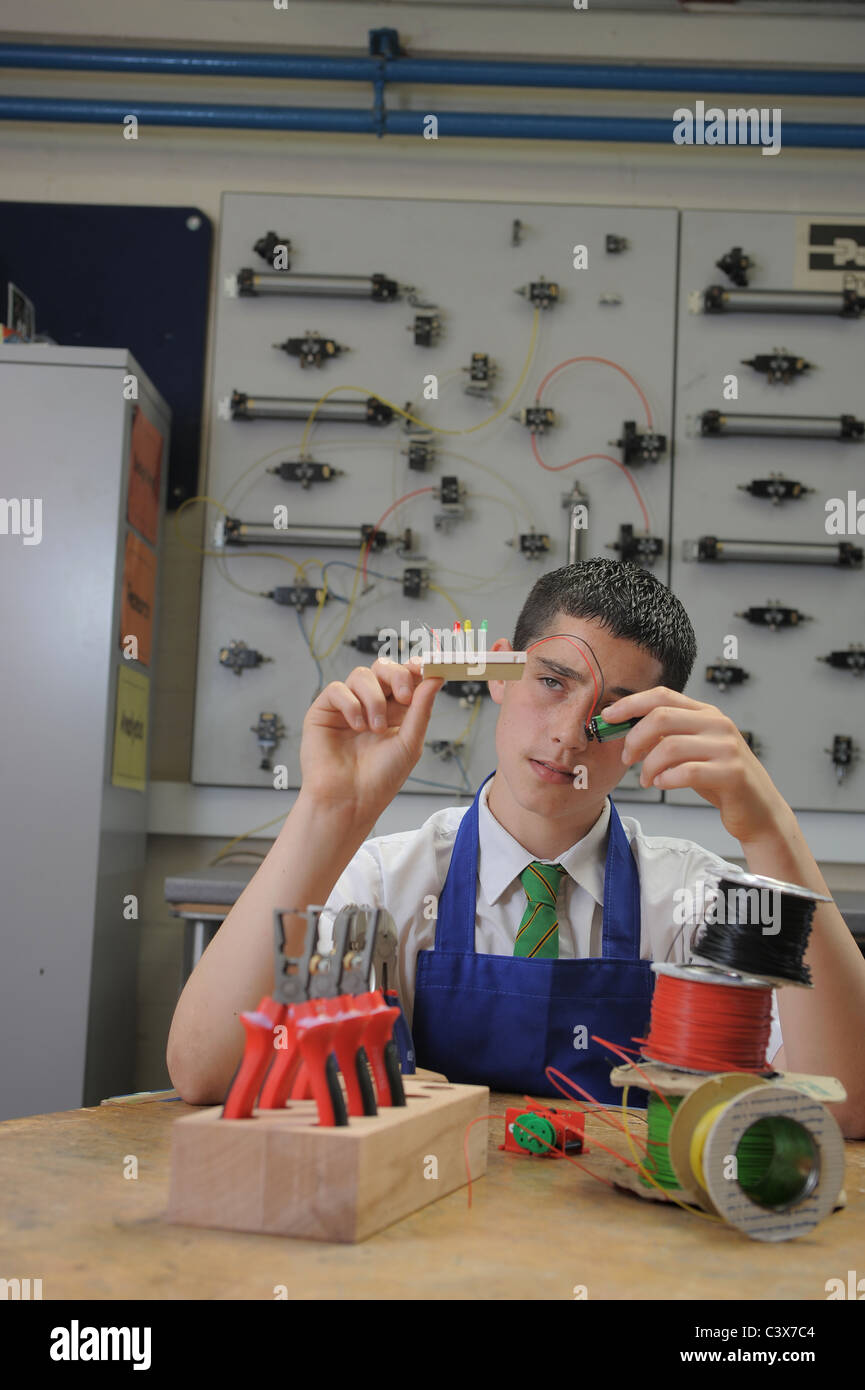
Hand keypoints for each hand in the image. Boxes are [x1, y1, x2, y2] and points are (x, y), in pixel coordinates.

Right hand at [299, 656, 443, 821]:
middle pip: (383, 668)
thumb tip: (436, 678)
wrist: (350, 800)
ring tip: (376, 728)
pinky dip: (350, 704)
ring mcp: (346, 706)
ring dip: (374, 699)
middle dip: (397, 676)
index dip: (413, 669)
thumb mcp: (410, 741)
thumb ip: (421, 708)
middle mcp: (370, 704)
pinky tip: (357, 727)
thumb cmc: (380, 778)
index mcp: (394, 711)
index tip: (424, 669)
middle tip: (405, 696)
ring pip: (361, 675)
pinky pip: (337, 689)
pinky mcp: (324, 711)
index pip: (404, 677)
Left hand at [601, 686, 792, 846]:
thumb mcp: (693, 751)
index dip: (631, 703)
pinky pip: (686, 772)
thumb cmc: (720, 780)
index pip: (663, 696)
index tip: (608, 716)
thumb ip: (667, 736)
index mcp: (706, 714)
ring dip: (648, 766)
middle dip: (634, 739)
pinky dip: (666, 779)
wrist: (759, 811)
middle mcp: (718, 724)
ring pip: (669, 746)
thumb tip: (626, 729)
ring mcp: (727, 748)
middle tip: (626, 758)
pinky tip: (662, 784)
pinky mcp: (732, 773)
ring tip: (646, 779)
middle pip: (661, 717)